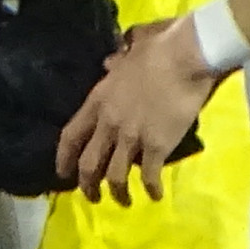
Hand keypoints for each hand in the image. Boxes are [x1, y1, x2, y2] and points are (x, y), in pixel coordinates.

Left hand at [55, 13, 219, 201]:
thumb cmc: (161, 47)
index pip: (70, 135)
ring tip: (123, 201)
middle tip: (91, 197)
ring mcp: (132, 136)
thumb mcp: (129, 50)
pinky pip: (149, 175)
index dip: (63, 158)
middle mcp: (110, 122)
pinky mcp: (157, 146)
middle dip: (87, 185)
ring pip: (115, 175)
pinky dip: (150, 189)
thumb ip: (117, 60)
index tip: (62, 173)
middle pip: (88, 163)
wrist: (188, 55)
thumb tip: (108, 63)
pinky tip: (155, 195)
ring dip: (117, 193)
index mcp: (99, 100)